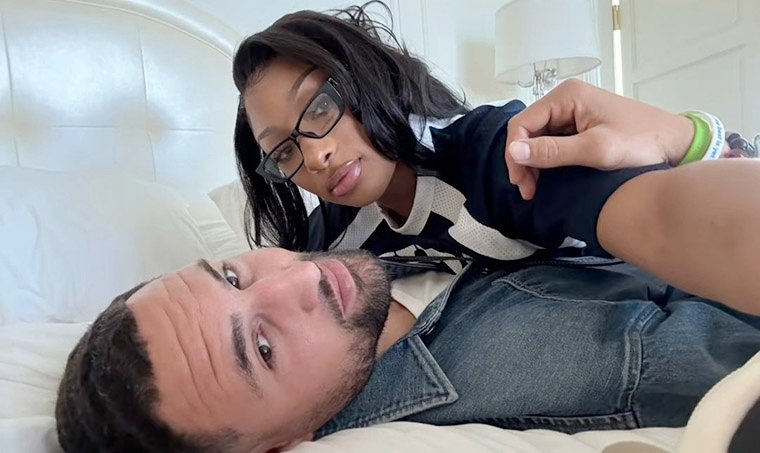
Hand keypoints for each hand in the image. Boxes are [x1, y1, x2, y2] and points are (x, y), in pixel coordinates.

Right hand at [505, 79, 693, 199]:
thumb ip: (553, 151)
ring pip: (538, 138)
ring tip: (536, 189)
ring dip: (534, 163)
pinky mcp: (580, 124)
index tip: (521, 182)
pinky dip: (547, 161)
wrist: (676, 143)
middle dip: (523, 161)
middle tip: (528, 190)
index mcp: (567, 96)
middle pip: (528, 131)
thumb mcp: (595, 149)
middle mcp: (566, 99)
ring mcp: (573, 111)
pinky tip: (549, 179)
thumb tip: (514, 151)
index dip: (515, 154)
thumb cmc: (643, 142)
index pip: (522, 124)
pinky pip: (553, 141)